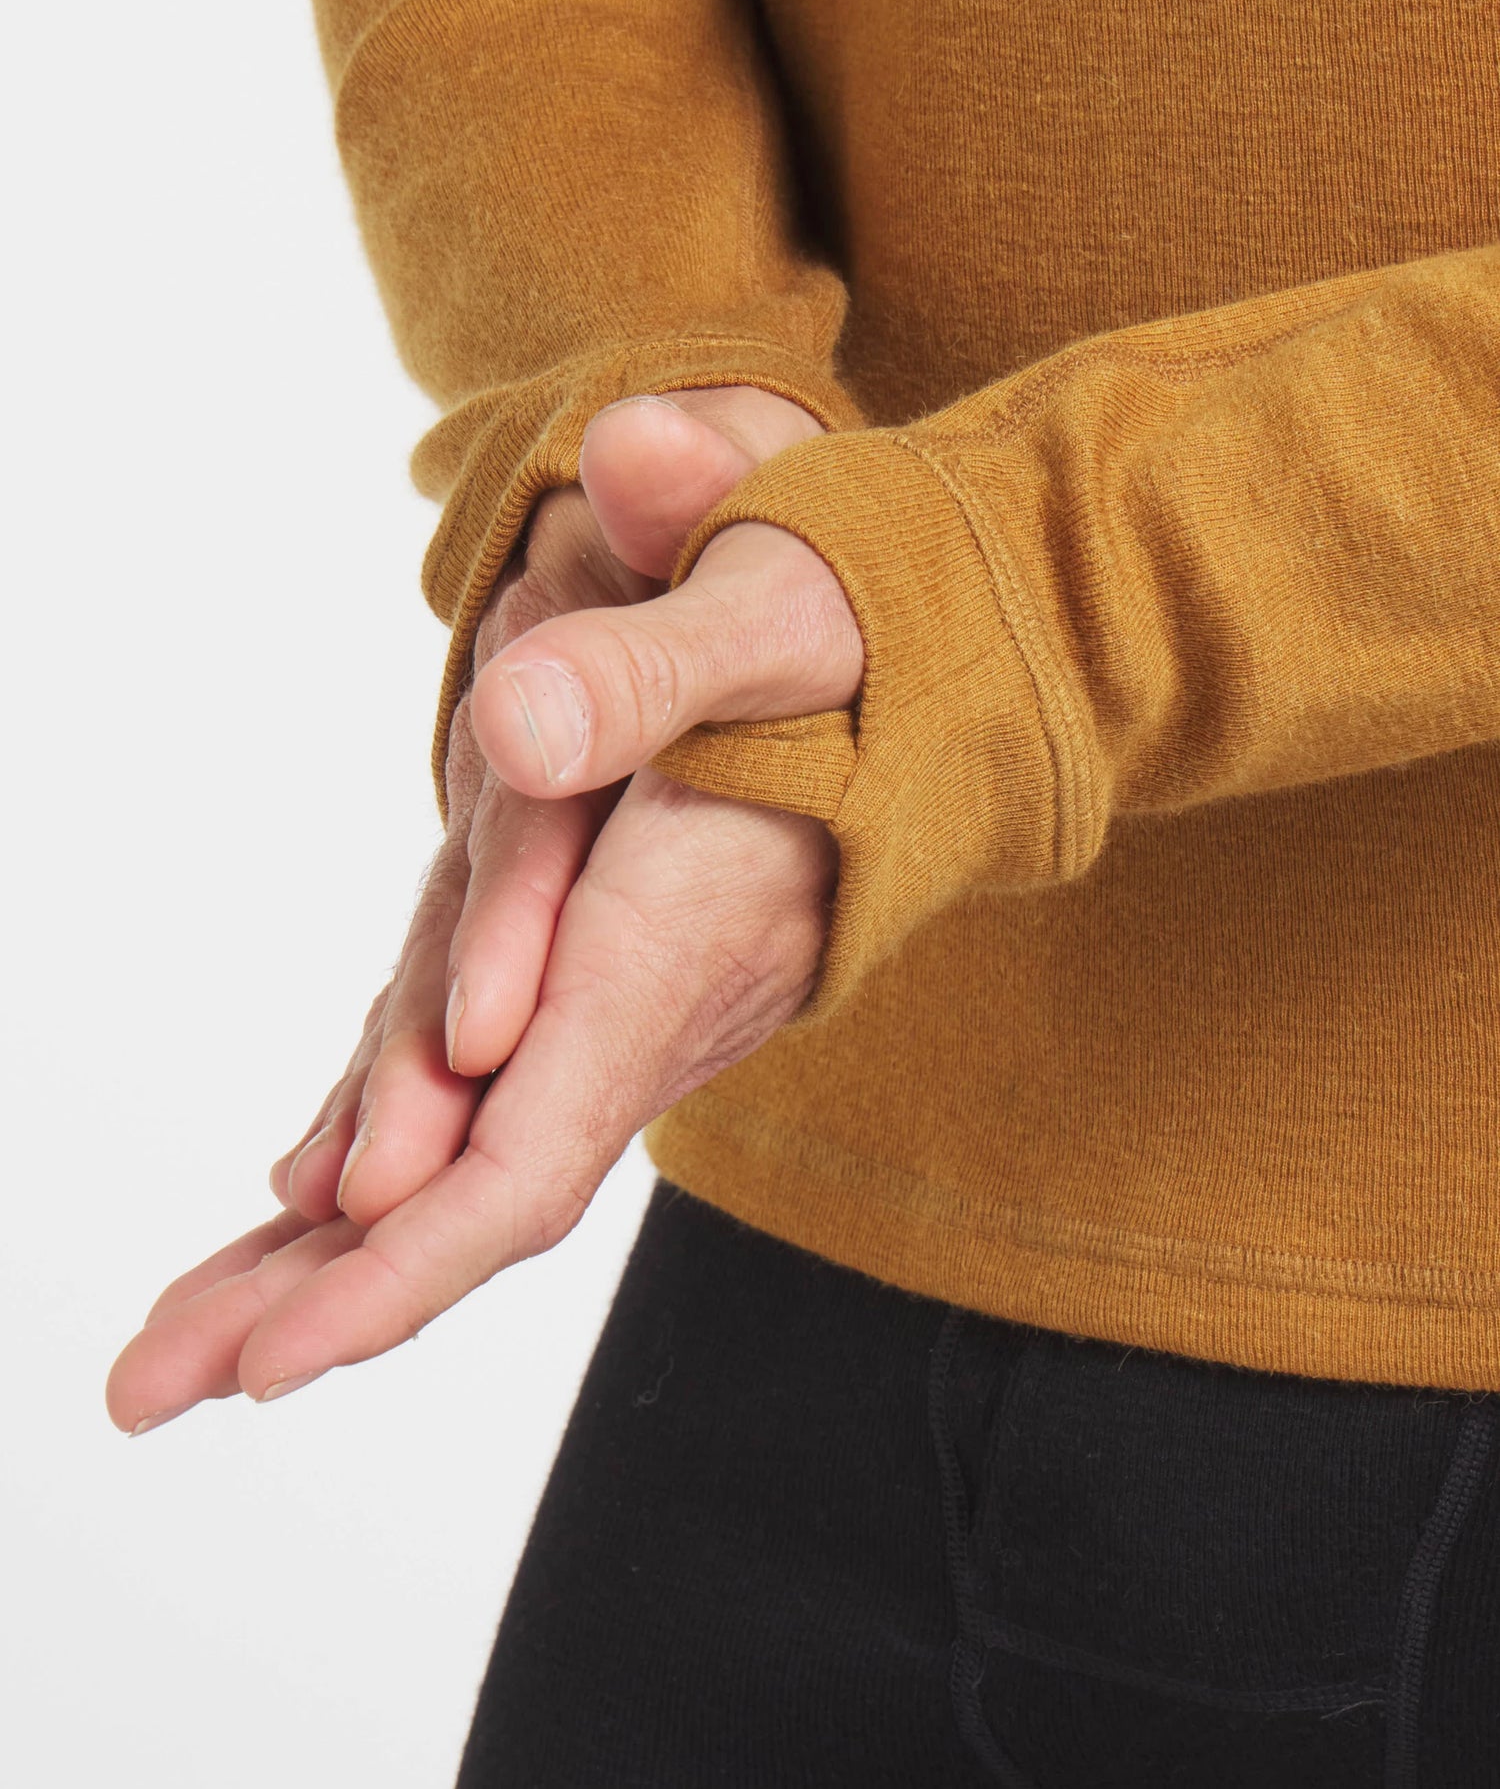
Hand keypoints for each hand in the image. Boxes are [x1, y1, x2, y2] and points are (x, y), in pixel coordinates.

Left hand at [106, 386, 861, 1434]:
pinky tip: (302, 1209)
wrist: (940, 678)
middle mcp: (657, 1016)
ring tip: (191, 1332)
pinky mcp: (615, 989)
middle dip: (322, 1302)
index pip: (529, 1158)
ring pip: (474, 1168)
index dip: (401, 1265)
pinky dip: (388, 1173)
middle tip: (149, 1388)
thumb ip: (653, 669)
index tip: (271, 1363)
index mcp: (675, 943)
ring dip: (332, 1251)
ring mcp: (636, 1017)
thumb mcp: (770, 618)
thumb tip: (512, 732)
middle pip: (478, 1204)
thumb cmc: (854, 633)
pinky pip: (491, 1110)